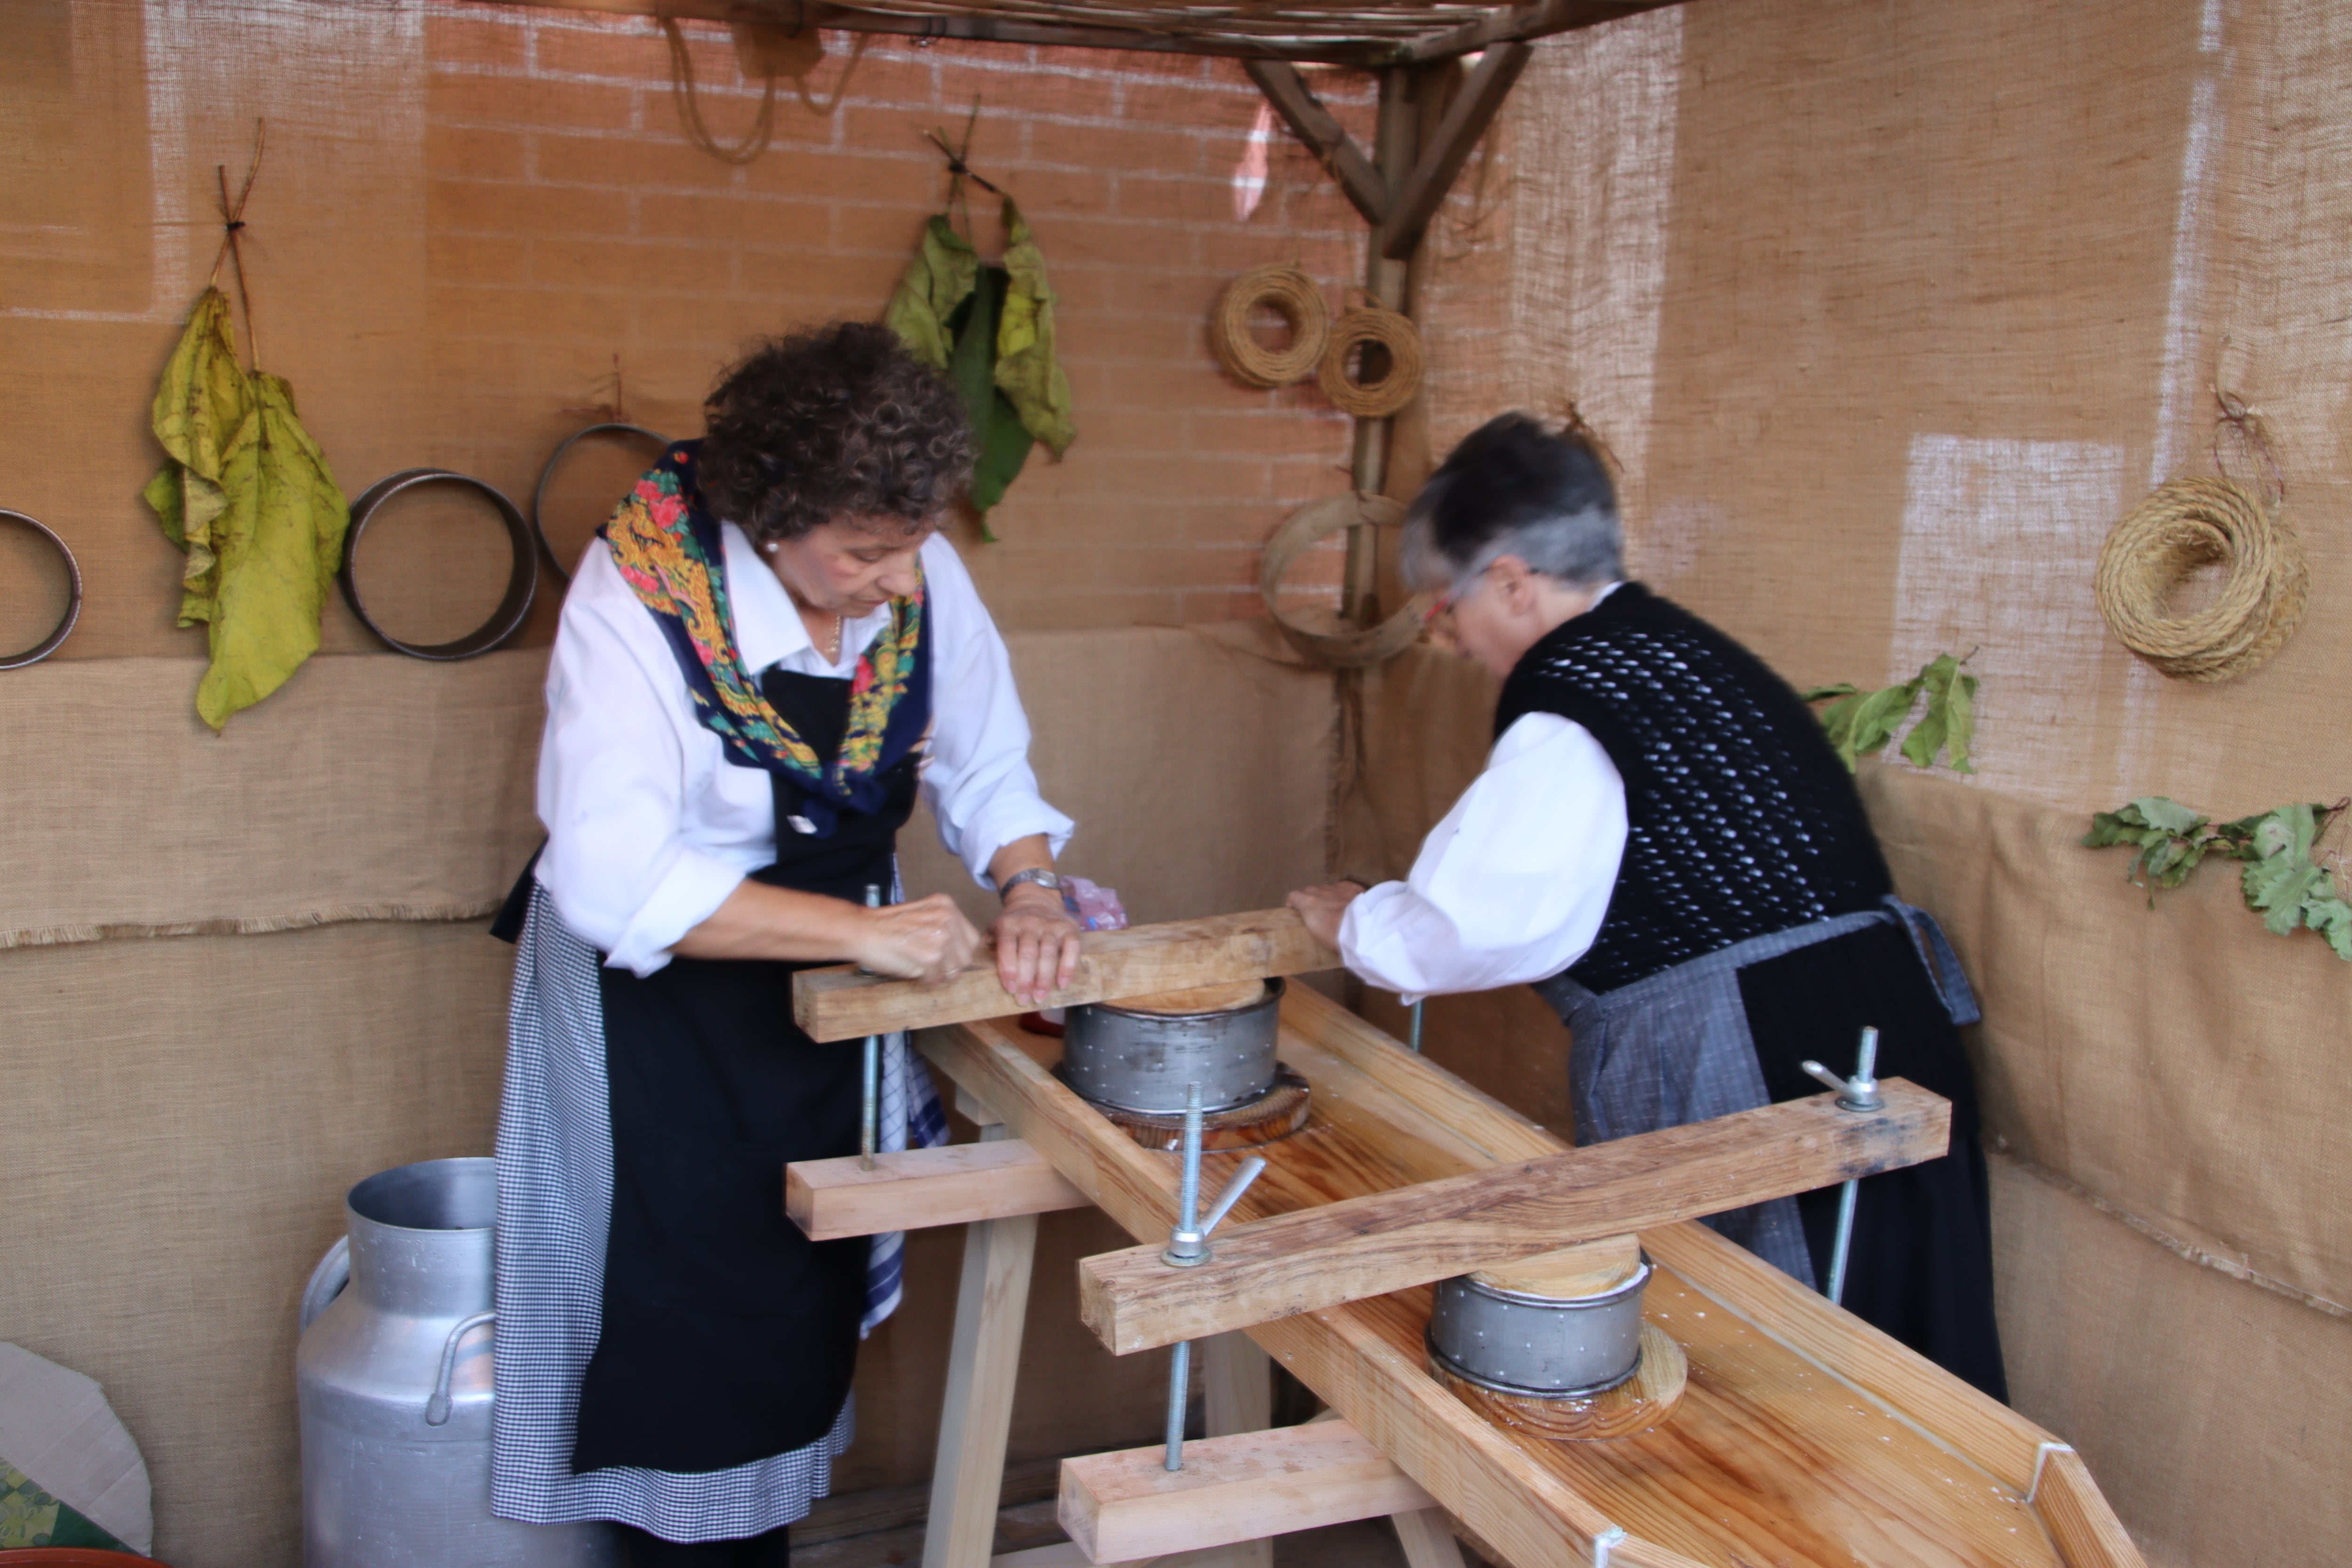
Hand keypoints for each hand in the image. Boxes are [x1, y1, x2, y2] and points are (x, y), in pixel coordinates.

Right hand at [849, 894, 981, 987]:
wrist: (861, 930)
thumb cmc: (887, 926)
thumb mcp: (923, 915)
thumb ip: (943, 927)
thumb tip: (958, 952)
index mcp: (947, 905)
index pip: (971, 939)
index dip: (958, 953)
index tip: (945, 958)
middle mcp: (948, 918)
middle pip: (966, 956)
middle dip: (950, 966)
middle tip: (931, 967)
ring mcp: (941, 937)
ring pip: (954, 970)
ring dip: (937, 974)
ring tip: (920, 967)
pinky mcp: (931, 956)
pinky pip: (937, 979)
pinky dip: (925, 980)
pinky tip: (912, 970)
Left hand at [991, 883, 1083, 1004]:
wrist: (1037, 900)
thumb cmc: (1013, 923)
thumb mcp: (995, 927)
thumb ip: (986, 944)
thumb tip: (974, 964)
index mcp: (1008, 923)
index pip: (1007, 946)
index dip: (1008, 968)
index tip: (1010, 989)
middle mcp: (1030, 922)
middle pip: (1028, 952)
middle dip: (1026, 979)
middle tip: (1024, 1000)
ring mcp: (1051, 925)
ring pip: (1048, 953)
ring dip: (1044, 978)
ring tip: (1040, 997)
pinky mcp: (1069, 929)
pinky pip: (1071, 948)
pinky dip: (1067, 967)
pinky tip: (1061, 984)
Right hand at [1286, 881, 1365, 949]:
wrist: (1363, 927)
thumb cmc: (1336, 935)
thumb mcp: (1316, 935)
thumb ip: (1311, 923)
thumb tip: (1314, 922)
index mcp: (1308, 902)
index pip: (1293, 896)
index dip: (1293, 903)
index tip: (1295, 911)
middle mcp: (1320, 891)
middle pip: (1310, 891)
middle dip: (1311, 900)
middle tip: (1317, 913)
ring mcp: (1337, 887)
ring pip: (1327, 889)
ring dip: (1327, 897)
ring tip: (1335, 909)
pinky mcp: (1352, 887)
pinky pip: (1342, 887)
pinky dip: (1342, 893)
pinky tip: (1347, 901)